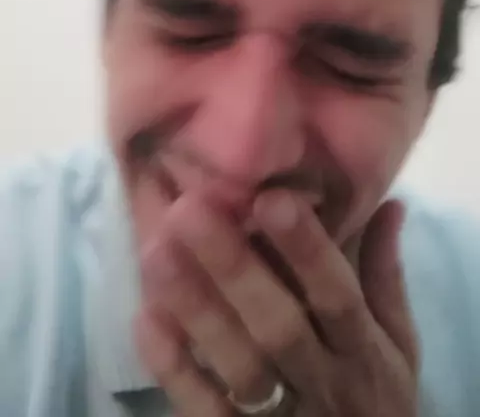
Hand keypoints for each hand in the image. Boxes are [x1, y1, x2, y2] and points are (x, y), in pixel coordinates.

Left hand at [136, 192, 417, 416]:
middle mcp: (325, 383)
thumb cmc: (374, 394)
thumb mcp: (397, 343)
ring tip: (157, 251)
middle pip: (280, 327)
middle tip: (190, 209)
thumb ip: (385, 276)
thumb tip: (388, 202)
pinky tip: (146, 317)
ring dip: (197, 309)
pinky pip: (206, 410)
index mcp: (363, 350)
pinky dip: (174, 367)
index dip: (307, 249)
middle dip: (235, 267)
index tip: (271, 198)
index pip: (338, 296)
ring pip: (239, 367)